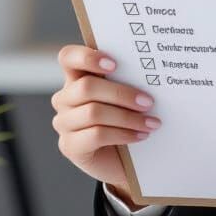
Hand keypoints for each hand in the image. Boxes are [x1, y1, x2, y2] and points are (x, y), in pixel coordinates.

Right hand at [51, 44, 161, 206]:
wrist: (122, 157)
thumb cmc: (126, 118)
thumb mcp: (125, 96)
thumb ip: (127, 80)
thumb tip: (151, 73)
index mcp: (77, 77)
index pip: (68, 57)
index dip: (87, 57)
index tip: (114, 64)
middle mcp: (65, 98)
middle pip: (86, 87)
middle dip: (122, 93)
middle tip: (149, 102)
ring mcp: (64, 123)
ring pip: (93, 112)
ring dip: (127, 117)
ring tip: (151, 122)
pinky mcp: (69, 146)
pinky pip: (96, 135)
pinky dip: (123, 134)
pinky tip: (140, 135)